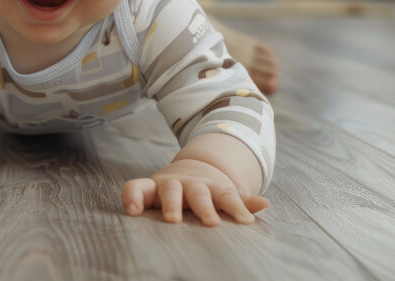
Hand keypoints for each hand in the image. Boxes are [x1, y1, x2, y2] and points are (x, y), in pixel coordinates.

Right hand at [122, 158, 269, 225]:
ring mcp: (167, 184)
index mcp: (211, 187)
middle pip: (198, 193)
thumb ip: (240, 201)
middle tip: (210, 222)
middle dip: (203, 206)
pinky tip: (130, 210)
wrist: (184, 171)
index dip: (236, 208)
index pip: (227, 196)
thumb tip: (265, 204)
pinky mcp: (146, 188)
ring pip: (168, 190)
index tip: (246, 222)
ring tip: (171, 219)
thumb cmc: (206, 191)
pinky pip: (134, 188)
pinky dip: (131, 196)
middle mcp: (189, 184)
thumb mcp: (223, 193)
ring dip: (171, 203)